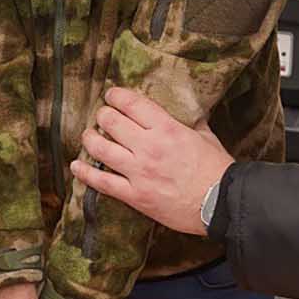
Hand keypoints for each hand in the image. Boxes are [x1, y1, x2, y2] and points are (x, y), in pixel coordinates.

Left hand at [67, 87, 233, 236]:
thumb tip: (185, 113)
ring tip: (89, 136)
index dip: (116, 96)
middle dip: (103, 115)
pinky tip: (76, 166)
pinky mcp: (135, 195)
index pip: (132, 103)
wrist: (221, 204)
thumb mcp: (206, 136)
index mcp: (167, 128)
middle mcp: (148, 147)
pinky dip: (85, 173)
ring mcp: (139, 172)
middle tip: (103, 117)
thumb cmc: (217, 170)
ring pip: (101, 149)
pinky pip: (102, 182)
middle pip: (111, 122)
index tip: (111, 95)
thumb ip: (190, 122)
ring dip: (90, 139)